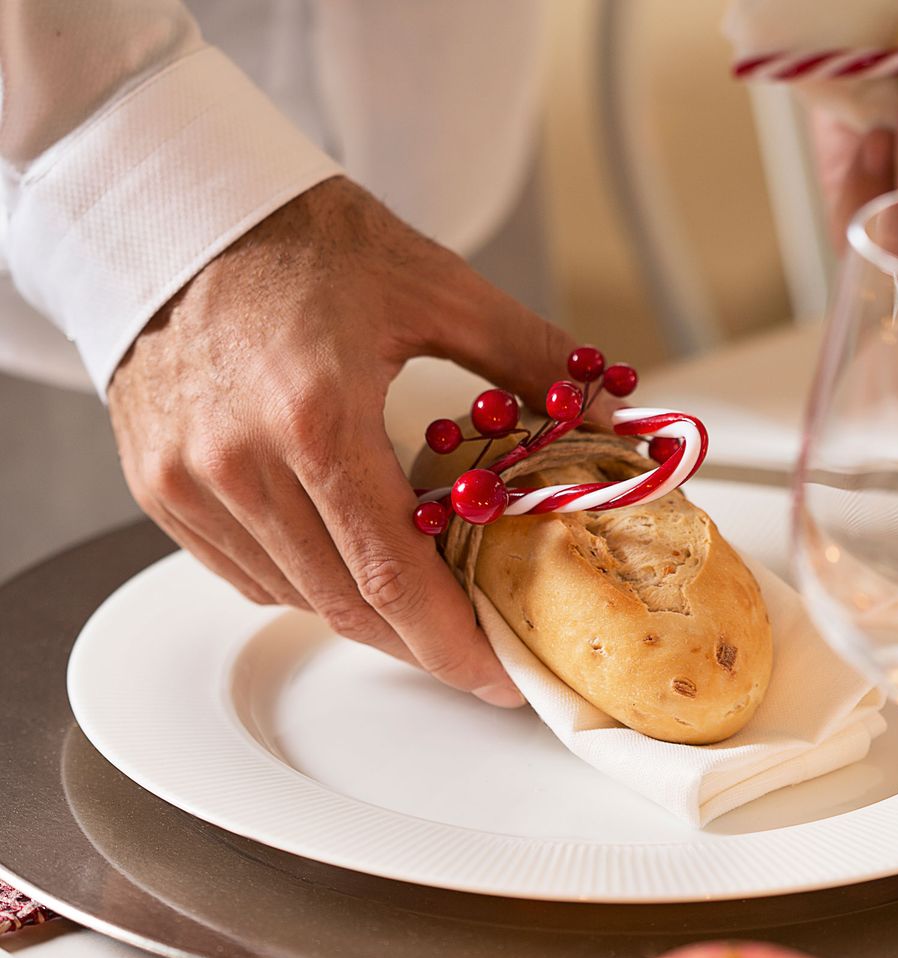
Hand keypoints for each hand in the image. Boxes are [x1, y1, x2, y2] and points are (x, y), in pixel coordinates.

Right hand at [109, 176, 575, 707]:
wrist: (172, 205)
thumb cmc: (296, 236)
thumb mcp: (432, 285)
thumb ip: (525, 355)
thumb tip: (601, 409)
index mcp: (316, 417)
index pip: (393, 577)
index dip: (452, 644)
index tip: (497, 677)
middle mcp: (243, 464)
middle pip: (347, 606)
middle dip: (420, 644)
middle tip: (475, 652)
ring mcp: (191, 483)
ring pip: (297, 597)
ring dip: (366, 615)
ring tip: (421, 607)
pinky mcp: (160, 488)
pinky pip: (248, 574)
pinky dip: (307, 584)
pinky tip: (346, 564)